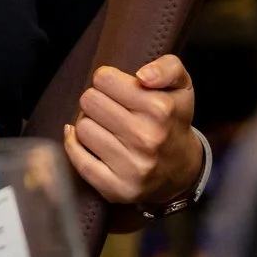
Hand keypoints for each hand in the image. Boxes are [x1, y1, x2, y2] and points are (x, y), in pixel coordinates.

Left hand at [62, 55, 200, 207]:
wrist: (181, 169)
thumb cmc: (172, 120)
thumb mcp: (181, 86)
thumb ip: (168, 67)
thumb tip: (142, 76)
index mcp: (161, 109)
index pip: (103, 79)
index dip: (108, 81)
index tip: (118, 90)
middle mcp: (147, 139)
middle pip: (89, 101)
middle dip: (97, 101)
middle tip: (110, 109)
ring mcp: (132, 166)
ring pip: (82, 128)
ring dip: (90, 124)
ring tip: (106, 127)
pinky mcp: (117, 188)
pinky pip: (78, 160)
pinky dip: (76, 146)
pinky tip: (88, 141)